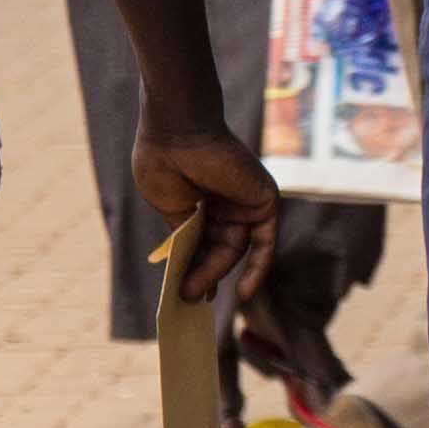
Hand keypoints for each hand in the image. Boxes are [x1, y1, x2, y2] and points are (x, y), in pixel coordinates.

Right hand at [138, 118, 284, 308]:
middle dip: (202, 273)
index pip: (202, 240)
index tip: (181, 290)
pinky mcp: (264, 201)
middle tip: (185, 297)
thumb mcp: (169, 206)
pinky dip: (257, 268)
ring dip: (216, 273)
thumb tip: (185, 267)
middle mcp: (226, 202)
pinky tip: (241, 293)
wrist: (178, 130)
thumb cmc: (163, 162)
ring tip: (193, 294)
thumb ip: (183, 234)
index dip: (193, 266)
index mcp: (201, 200)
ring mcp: (245, 202)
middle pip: (218, 247)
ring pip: (236, 249)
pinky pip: (265, 242)